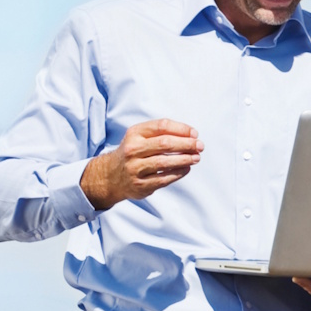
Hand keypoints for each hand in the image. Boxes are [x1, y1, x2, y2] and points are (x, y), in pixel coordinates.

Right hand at [81, 119, 201, 209]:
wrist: (110, 176)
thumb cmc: (134, 153)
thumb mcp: (140, 137)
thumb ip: (162, 133)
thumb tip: (191, 135)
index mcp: (134, 134)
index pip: (162, 126)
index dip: (181, 129)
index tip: (195, 134)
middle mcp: (132, 150)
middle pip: (165, 143)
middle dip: (186, 144)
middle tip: (200, 146)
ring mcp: (135, 168)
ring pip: (164, 162)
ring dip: (185, 159)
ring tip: (196, 158)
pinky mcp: (140, 185)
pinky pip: (163, 179)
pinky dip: (178, 173)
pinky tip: (186, 169)